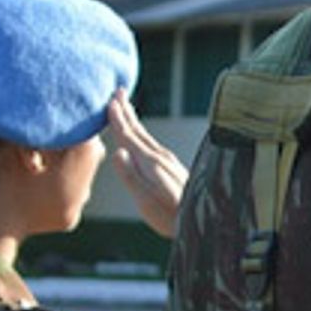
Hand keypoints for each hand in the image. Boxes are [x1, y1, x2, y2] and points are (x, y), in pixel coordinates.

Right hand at [105, 91, 187, 238]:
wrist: (201, 218)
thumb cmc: (169, 215)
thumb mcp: (145, 200)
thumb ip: (130, 176)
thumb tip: (117, 151)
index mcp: (150, 163)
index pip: (129, 136)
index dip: (117, 120)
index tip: (109, 102)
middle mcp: (160, 157)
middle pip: (138, 130)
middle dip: (126, 111)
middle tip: (117, 92)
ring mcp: (167, 161)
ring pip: (145, 136)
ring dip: (134, 121)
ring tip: (125, 109)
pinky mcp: (171, 168)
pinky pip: (151, 144)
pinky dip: (141, 134)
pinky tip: (141, 138)